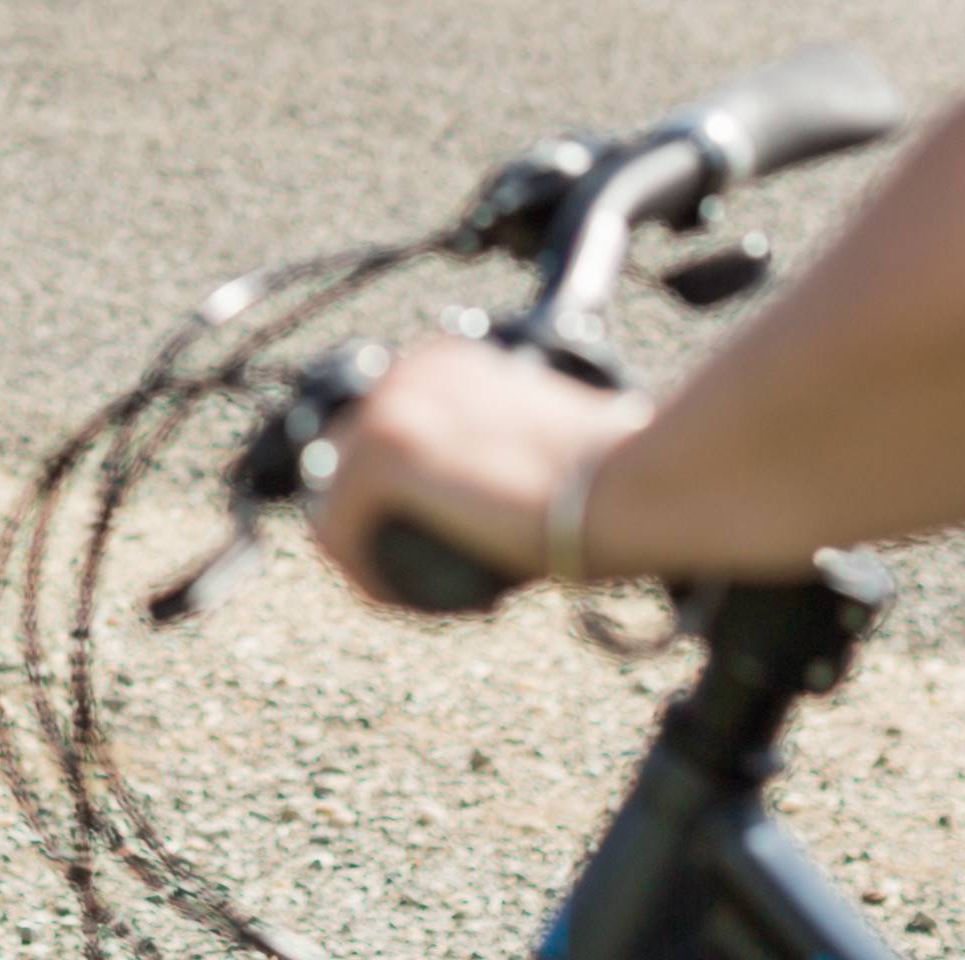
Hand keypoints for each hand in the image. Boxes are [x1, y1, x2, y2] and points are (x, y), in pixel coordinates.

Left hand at [306, 331, 653, 609]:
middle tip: (436, 580)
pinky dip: (366, 577)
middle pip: (354, 472)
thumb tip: (489, 504)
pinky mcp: (382, 451)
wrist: (625, 481)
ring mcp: (389, 406)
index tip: (445, 551)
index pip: (385, 444)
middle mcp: (406, 371)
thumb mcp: (537, 447)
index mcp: (443, 363)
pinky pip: (339, 535)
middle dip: (382, 531)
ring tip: (432, 597)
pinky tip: (404, 602)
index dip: (402, 508)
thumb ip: (501, 456)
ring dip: (372, 558)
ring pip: (340, 507)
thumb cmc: (610, 475)